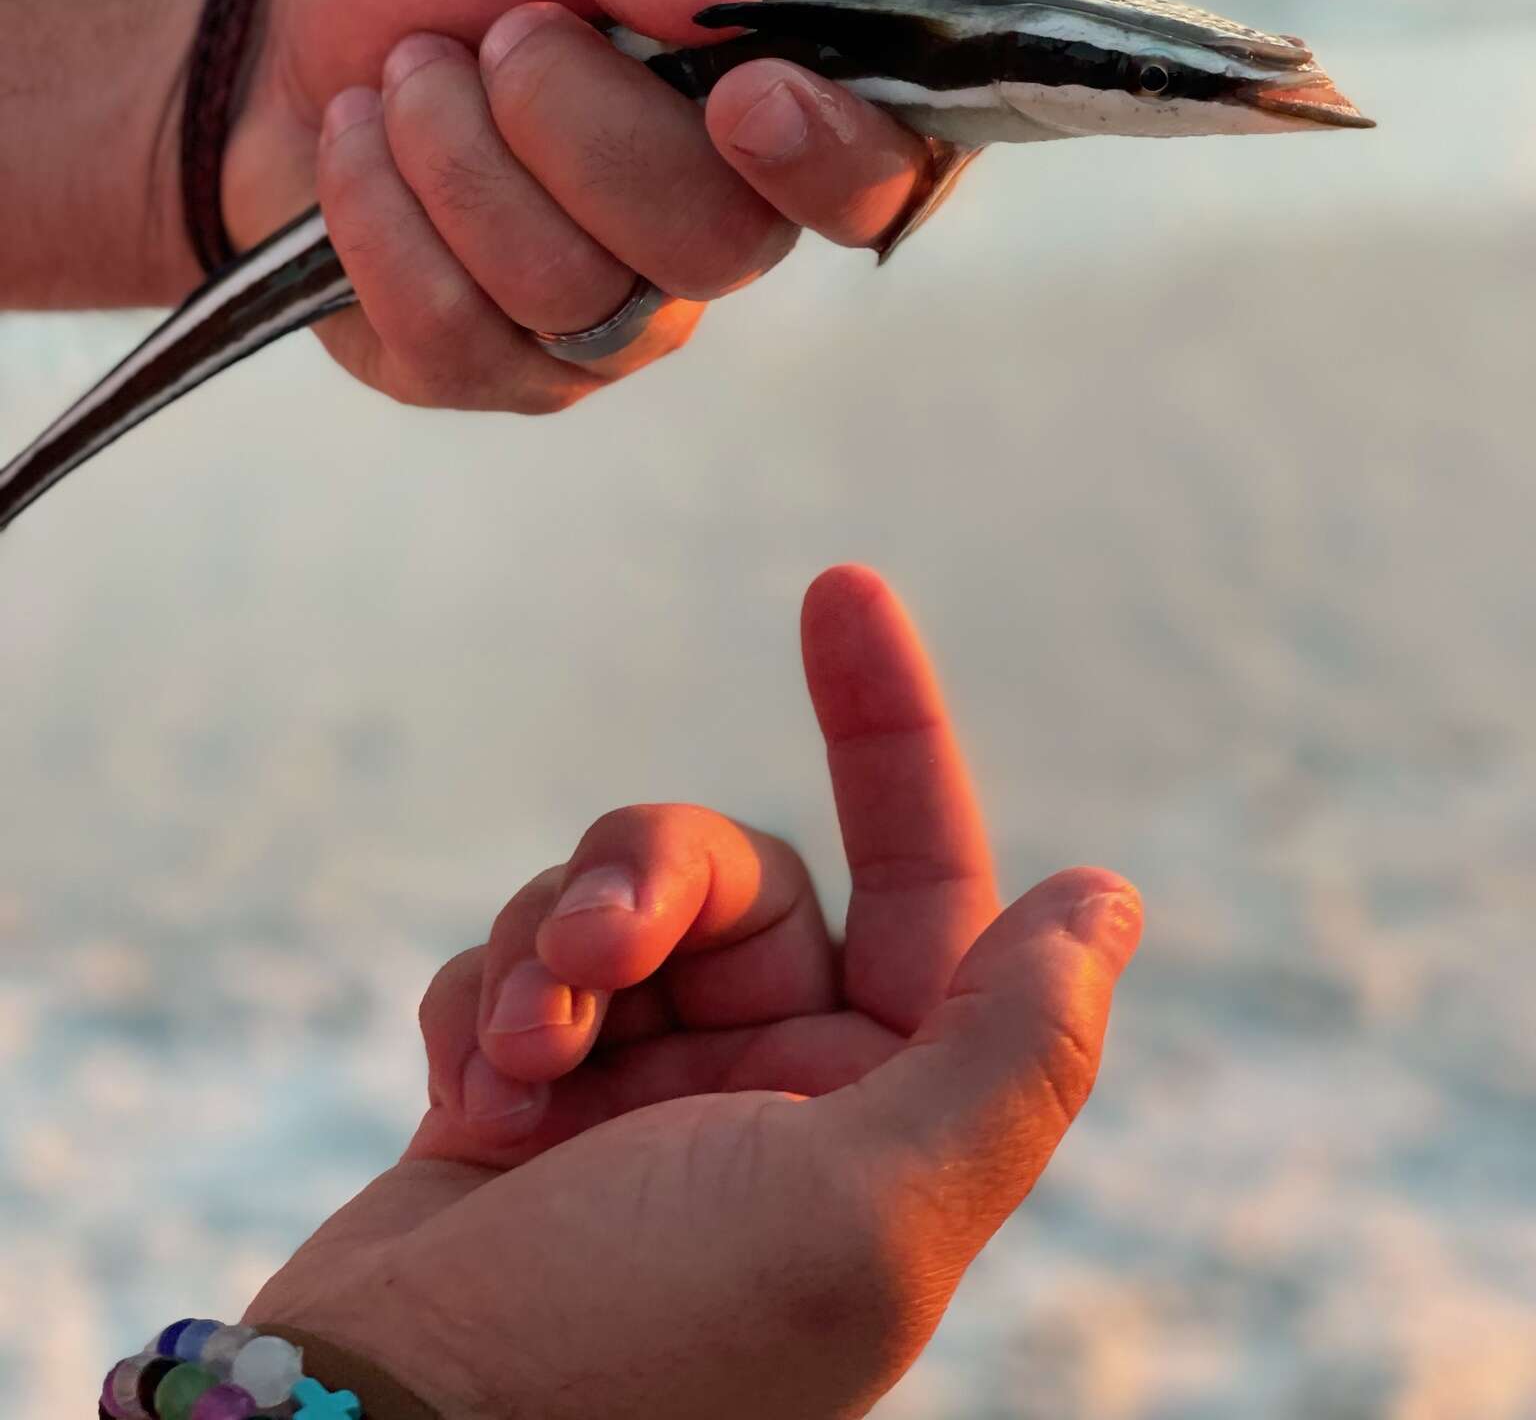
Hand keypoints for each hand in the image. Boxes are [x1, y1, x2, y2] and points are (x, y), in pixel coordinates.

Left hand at [221, 0, 938, 413]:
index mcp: (758, 121)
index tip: (743, 93)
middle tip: (498, 35)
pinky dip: (381, 212)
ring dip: (454, 151)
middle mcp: (704, 242)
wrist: (287, 43)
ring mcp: (601, 328)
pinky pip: (454, 331)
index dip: (834, 160)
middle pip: (709, 242)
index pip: (875, 183)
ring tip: (406, 77)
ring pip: (567, 288)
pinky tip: (358, 144)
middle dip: (574, 121)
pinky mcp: (489, 376)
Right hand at [248, 565, 1141, 1419]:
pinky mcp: (520, 1085)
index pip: (929, 880)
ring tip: (521, 1055)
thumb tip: (1104, 904)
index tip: (841, 588)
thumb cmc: (646, 1349)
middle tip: (598, 948)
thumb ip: (1009, 1052)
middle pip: (742, 871)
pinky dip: (484, 997)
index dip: (895, 725)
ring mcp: (643, 1088)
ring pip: (616, 894)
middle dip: (657, 880)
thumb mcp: (873, 1208)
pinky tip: (464, 1098)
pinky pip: (513, 954)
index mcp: (887, 1116)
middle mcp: (776, 1094)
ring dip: (556, 942)